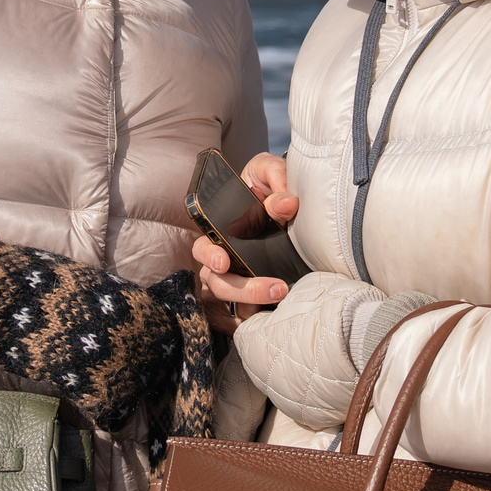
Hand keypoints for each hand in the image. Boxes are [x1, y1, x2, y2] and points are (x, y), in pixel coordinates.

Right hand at [191, 153, 299, 333]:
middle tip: (270, 287)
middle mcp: (220, 260)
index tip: (224, 261)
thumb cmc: (267, 189)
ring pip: (228, 302)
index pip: (203, 248)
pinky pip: (240, 316)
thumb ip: (274, 177)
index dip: (210, 256)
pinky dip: (253, 318)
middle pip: (215, 281)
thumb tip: (286, 203)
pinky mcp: (246, 299)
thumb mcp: (268, 173)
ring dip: (252, 303)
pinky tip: (272, 315)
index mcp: (218, 231)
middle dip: (240, 288)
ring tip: (280, 295)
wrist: (285, 207)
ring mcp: (232, 281)